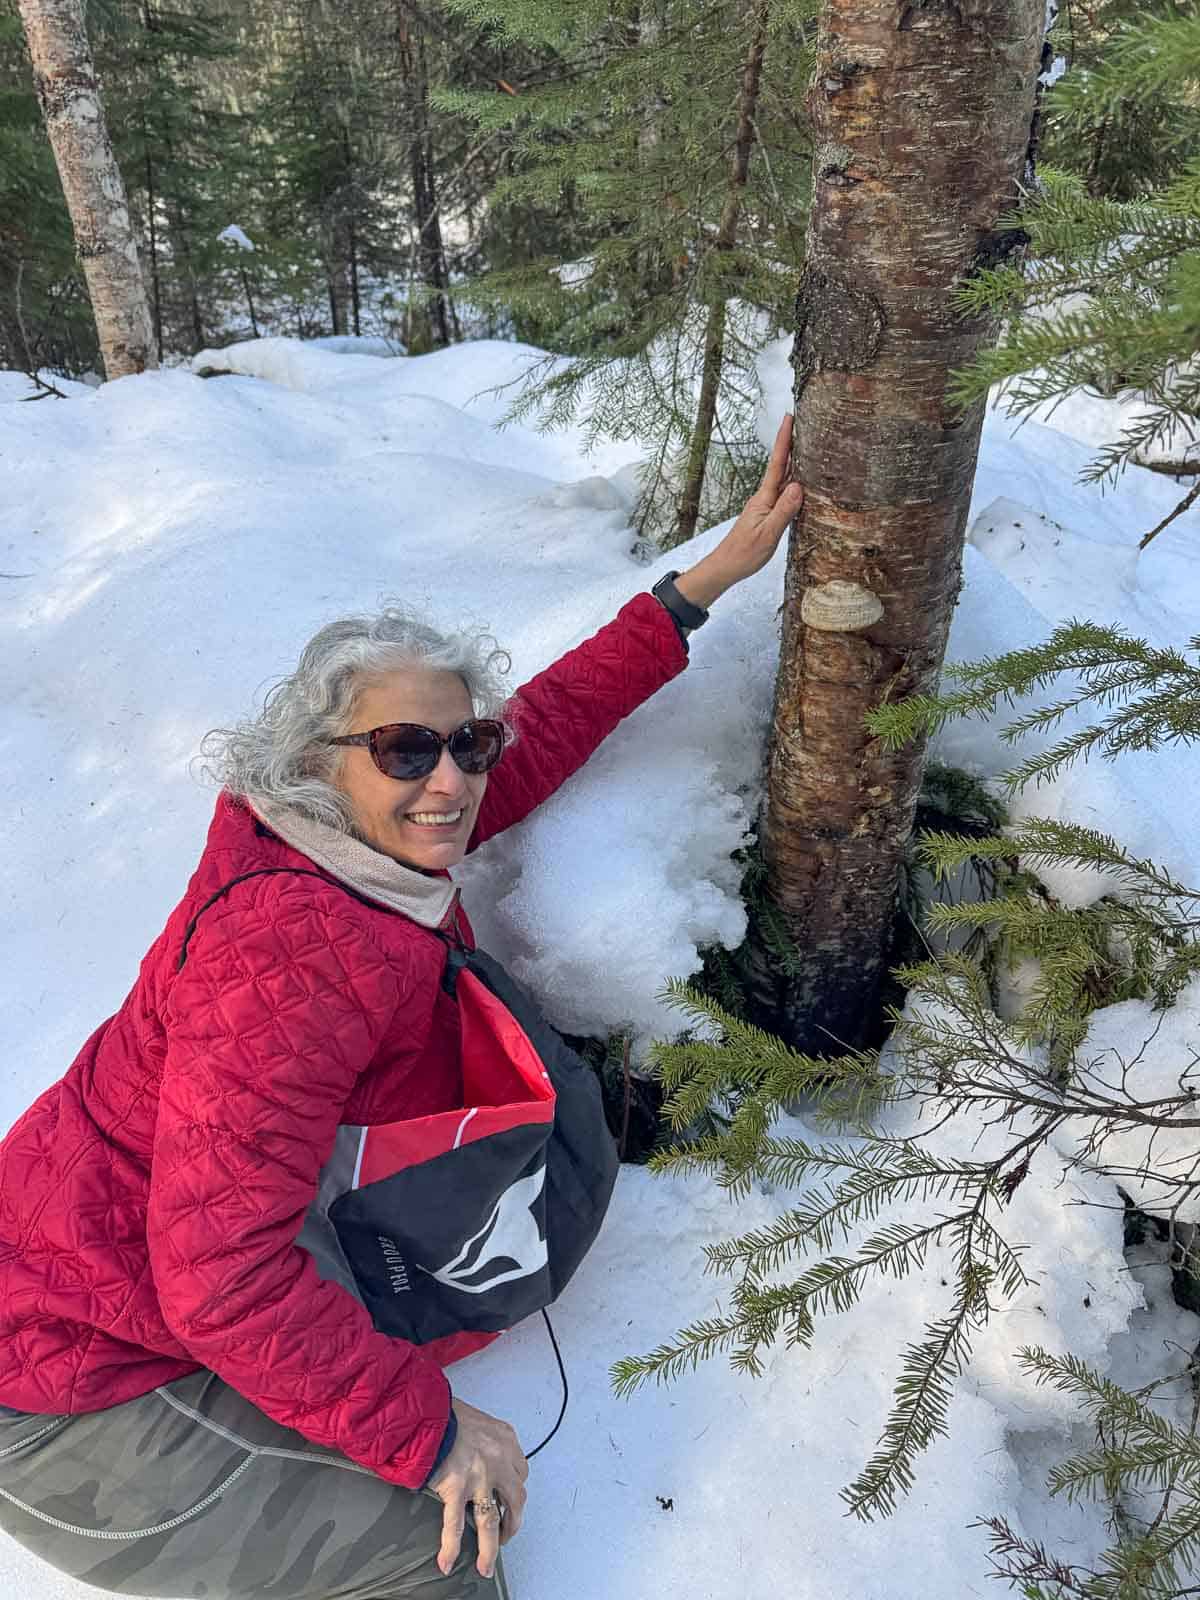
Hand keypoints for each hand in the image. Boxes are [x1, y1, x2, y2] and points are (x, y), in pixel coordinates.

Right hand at [427, 1398, 528, 1581]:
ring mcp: (479, 1476)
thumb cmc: (448, 1413)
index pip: (520, 1472)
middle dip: (513, 1522)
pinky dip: (451, 1546)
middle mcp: (498, 1459)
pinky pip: (454, 1525)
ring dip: (490, 1547)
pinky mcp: (456, 1487)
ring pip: (490, 1521)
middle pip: (516, 1500)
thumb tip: (483, 1463)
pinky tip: (447, 1562)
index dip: (513, 1489)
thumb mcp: (479, 1422)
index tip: (507, 1499)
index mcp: (506, 1440)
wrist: (426, 1410)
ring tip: (486, 1565)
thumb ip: (487, 1443)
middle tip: (507, 1535)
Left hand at [674, 414, 803, 611]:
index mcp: (764, 498)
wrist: (726, 567)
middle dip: (791, 444)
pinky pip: (784, 493)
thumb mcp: (768, 534)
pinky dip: (793, 482)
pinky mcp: (767, 514)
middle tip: (801, 422)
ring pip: (783, 479)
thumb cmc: (745, 553)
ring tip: (806, 444)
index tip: (789, 418)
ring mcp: (765, 505)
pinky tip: (801, 481)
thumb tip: (798, 486)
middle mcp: (764, 497)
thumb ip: (783, 511)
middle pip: (781, 466)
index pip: (777, 464)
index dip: (783, 440)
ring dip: (794, 461)